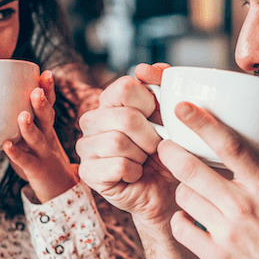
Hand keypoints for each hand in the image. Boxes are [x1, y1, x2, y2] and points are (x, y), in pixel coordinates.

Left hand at [3, 70, 79, 203]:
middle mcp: (47, 137)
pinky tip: (6, 146)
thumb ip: (24, 118)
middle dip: (42, 103)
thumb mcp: (37, 135)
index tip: (45, 74)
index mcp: (46, 127)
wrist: (59, 187)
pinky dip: (16, 153)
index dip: (49, 90)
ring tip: (22, 115)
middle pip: (47, 118)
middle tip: (36, 90)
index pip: (49, 104)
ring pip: (37, 138)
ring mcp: (43, 154)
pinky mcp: (36, 169)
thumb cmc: (41, 157)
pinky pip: (25, 161)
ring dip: (29, 127)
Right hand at [76, 63, 179, 227]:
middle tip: (155, 146)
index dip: (150, 104)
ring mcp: (86, 146)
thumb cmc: (168, 151)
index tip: (158, 118)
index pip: (126, 86)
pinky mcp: (87, 172)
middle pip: (125, 117)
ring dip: (142, 155)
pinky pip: (116, 166)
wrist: (167, 190)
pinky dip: (135, 172)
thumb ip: (162, 84)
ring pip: (118, 142)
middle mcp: (92, 119)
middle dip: (151, 135)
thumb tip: (145, 69)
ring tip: (145, 160)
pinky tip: (136, 174)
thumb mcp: (172, 115)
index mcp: (110, 100)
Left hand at [156, 102, 258, 258]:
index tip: (183, 109)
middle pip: (193, 170)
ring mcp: (227, 233)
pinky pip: (181, 228)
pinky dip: (180, 220)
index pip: (229, 146)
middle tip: (164, 145)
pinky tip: (190, 218)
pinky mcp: (216, 257)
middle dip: (171, 152)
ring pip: (184, 197)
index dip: (202, 123)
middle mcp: (243, 207)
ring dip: (183, 189)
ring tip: (190, 189)